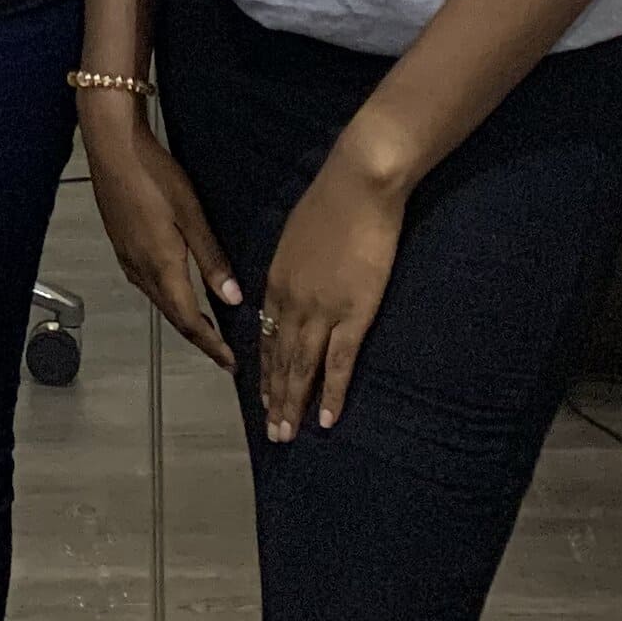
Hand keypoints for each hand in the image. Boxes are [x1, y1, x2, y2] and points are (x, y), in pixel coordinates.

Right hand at [80, 98, 239, 371]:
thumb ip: (210, 257)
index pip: (189, 320)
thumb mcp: (190, 213)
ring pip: (159, 301)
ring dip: (183, 318)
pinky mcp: (121, 245)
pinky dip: (168, 298)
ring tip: (206, 327)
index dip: (211, 345)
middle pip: (172, 316)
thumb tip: (233, 300)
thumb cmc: (155, 176)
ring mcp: (127, 258)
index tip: (230, 364)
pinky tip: (178, 290)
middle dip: (199, 337)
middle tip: (224, 353)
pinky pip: (148, 285)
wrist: (111, 148)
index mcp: (162, 266)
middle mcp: (141, 271)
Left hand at [258, 147, 404, 440]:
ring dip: (293, 404)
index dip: (267, 368)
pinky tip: (326, 420)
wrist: (358, 185)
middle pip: (280, 358)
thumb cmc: (333, 201)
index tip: (263, 394)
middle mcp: (291, 301)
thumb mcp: (298, 234)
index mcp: (276, 280)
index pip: (268, 335)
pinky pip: (339, 364)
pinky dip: (331, 395)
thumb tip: (294, 283)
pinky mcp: (353, 314)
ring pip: (302, 368)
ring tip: (287, 434)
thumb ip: (294, 265)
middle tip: (272, 432)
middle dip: (275, 397)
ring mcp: (321, 311)